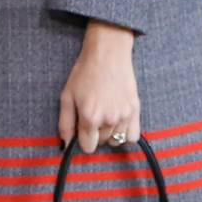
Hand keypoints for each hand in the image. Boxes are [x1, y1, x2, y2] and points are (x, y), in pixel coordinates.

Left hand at [58, 21, 139, 153]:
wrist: (107, 55)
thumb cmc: (84, 73)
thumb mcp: (67, 96)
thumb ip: (65, 123)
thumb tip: (66, 144)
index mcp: (90, 117)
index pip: (87, 147)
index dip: (82, 139)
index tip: (82, 130)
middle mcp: (108, 120)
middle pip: (101, 143)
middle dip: (95, 134)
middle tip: (93, 116)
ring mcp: (124, 116)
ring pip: (116, 140)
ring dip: (109, 133)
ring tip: (105, 116)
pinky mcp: (135, 110)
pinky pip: (133, 136)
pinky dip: (125, 133)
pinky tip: (118, 122)